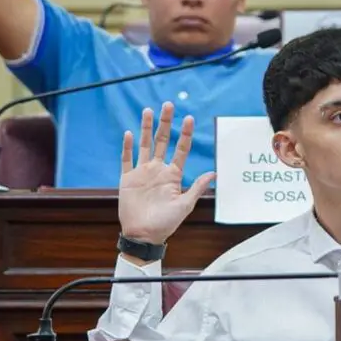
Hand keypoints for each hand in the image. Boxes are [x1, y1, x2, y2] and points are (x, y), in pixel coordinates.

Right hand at [118, 102, 213, 245]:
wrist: (144, 236)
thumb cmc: (166, 223)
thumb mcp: (185, 205)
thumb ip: (197, 187)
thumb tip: (214, 173)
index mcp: (173, 174)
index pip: (181, 149)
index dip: (185, 134)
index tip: (190, 118)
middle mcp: (158, 169)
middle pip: (163, 141)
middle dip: (166, 123)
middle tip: (169, 104)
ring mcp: (142, 173)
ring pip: (144, 145)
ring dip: (146, 128)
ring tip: (148, 111)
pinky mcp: (127, 179)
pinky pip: (126, 159)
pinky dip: (127, 147)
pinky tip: (128, 133)